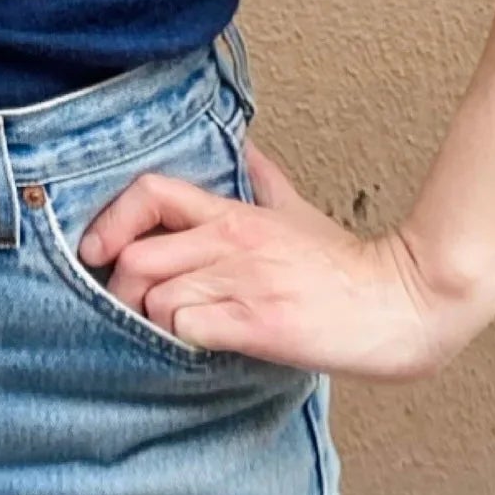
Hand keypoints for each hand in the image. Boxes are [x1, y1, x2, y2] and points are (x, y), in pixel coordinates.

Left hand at [78, 141, 472, 380]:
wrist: (397, 304)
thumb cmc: (345, 266)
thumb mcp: (298, 212)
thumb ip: (264, 181)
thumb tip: (246, 149)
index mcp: (234, 214)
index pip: (150, 192)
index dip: (110, 220)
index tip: (97, 249)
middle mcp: (231, 243)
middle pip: (136, 257)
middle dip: (118, 290)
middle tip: (130, 309)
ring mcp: (242, 283)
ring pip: (155, 300)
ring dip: (150, 322)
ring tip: (171, 331)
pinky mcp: (256, 324)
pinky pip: (187, 330)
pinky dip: (181, 342)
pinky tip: (200, 345)